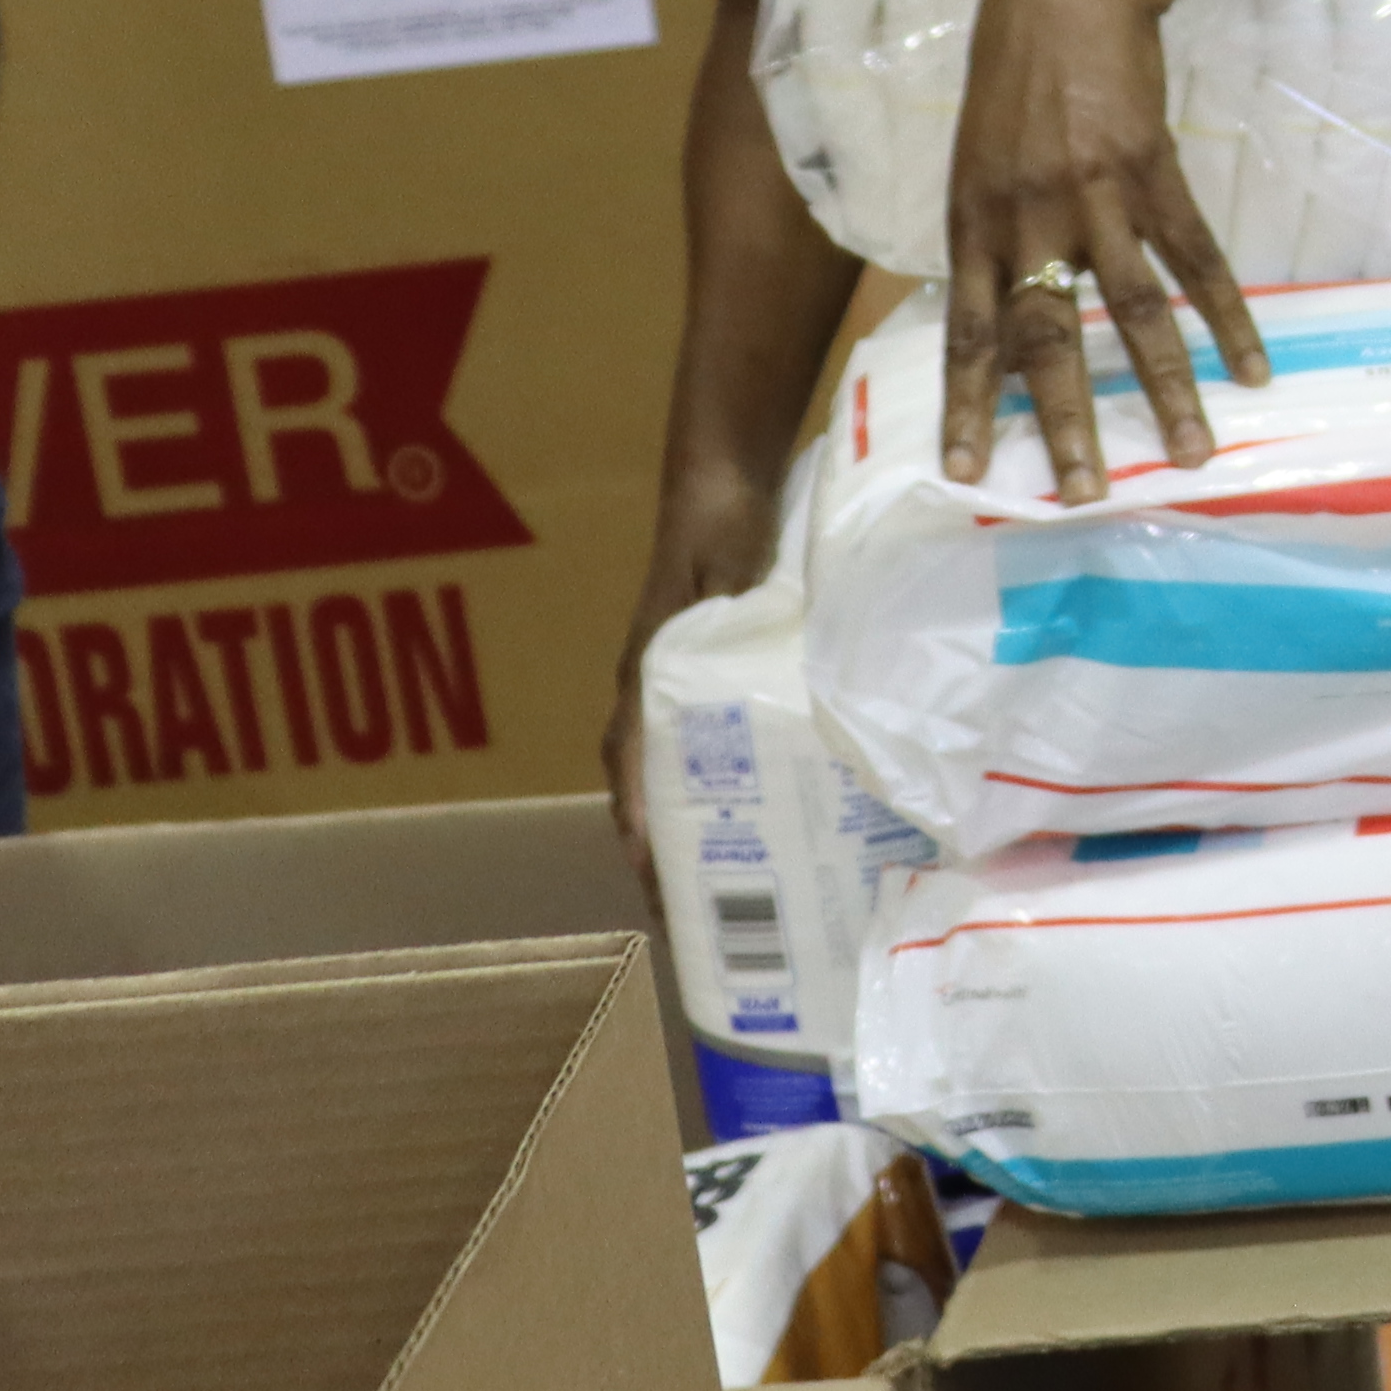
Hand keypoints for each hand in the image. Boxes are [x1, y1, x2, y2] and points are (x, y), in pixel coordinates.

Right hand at [606, 465, 785, 871]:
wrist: (722, 474)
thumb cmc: (721, 518)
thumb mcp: (726, 565)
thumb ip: (733, 609)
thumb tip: (744, 675)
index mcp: (649, 672)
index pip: (631, 760)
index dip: (639, 819)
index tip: (652, 875)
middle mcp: (655, 689)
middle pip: (645, 784)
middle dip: (663, 850)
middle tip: (694, 916)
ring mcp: (680, 687)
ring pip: (671, 773)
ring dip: (687, 829)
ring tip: (723, 892)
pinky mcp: (712, 679)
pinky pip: (705, 748)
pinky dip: (717, 792)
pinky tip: (758, 825)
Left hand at [943, 0, 1262, 499]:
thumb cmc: (1013, 84)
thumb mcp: (975, 166)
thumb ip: (988, 245)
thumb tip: (997, 327)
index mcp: (974, 223)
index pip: (969, 333)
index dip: (969, 405)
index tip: (969, 472)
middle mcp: (1028, 218)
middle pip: (1047, 338)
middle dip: (1066, 422)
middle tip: (1083, 494)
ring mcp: (1095, 197)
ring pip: (1130, 312)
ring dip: (1165, 387)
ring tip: (1190, 448)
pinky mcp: (1155, 173)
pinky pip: (1195, 260)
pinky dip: (1227, 316)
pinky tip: (1252, 364)